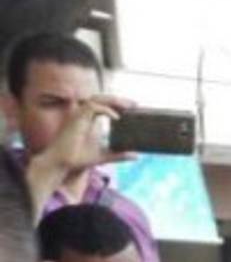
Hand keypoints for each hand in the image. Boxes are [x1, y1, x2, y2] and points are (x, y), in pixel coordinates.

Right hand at [25, 95, 136, 210]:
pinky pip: (91, 107)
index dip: (116, 104)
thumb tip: (136, 156)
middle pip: (100, 99)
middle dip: (118, 99)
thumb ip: (119, 154)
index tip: (132, 108)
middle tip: (134, 104)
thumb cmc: (78, 158)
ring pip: (96, 99)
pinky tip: (116, 118)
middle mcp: (82, 115)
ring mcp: (78, 115)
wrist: (62, 163)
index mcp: (88, 120)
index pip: (102, 105)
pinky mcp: (75, 119)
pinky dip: (105, 110)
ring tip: (128, 107)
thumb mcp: (104, 156)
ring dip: (113, 101)